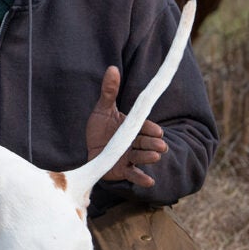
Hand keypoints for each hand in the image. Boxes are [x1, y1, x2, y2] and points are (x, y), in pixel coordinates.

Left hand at [85, 66, 166, 187]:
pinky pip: (134, 174)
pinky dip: (142, 178)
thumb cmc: (99, 129)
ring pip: (142, 157)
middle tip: (160, 145)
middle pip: (146, 142)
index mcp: (132, 127)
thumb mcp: (103, 109)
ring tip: (156, 156)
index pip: (144, 127)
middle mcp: (134, 143)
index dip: (150, 129)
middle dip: (154, 143)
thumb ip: (109, 91)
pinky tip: (150, 181)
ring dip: (149, 157)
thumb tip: (112, 68)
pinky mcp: (123, 170)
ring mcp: (130, 157)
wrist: (88, 149)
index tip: (156, 130)